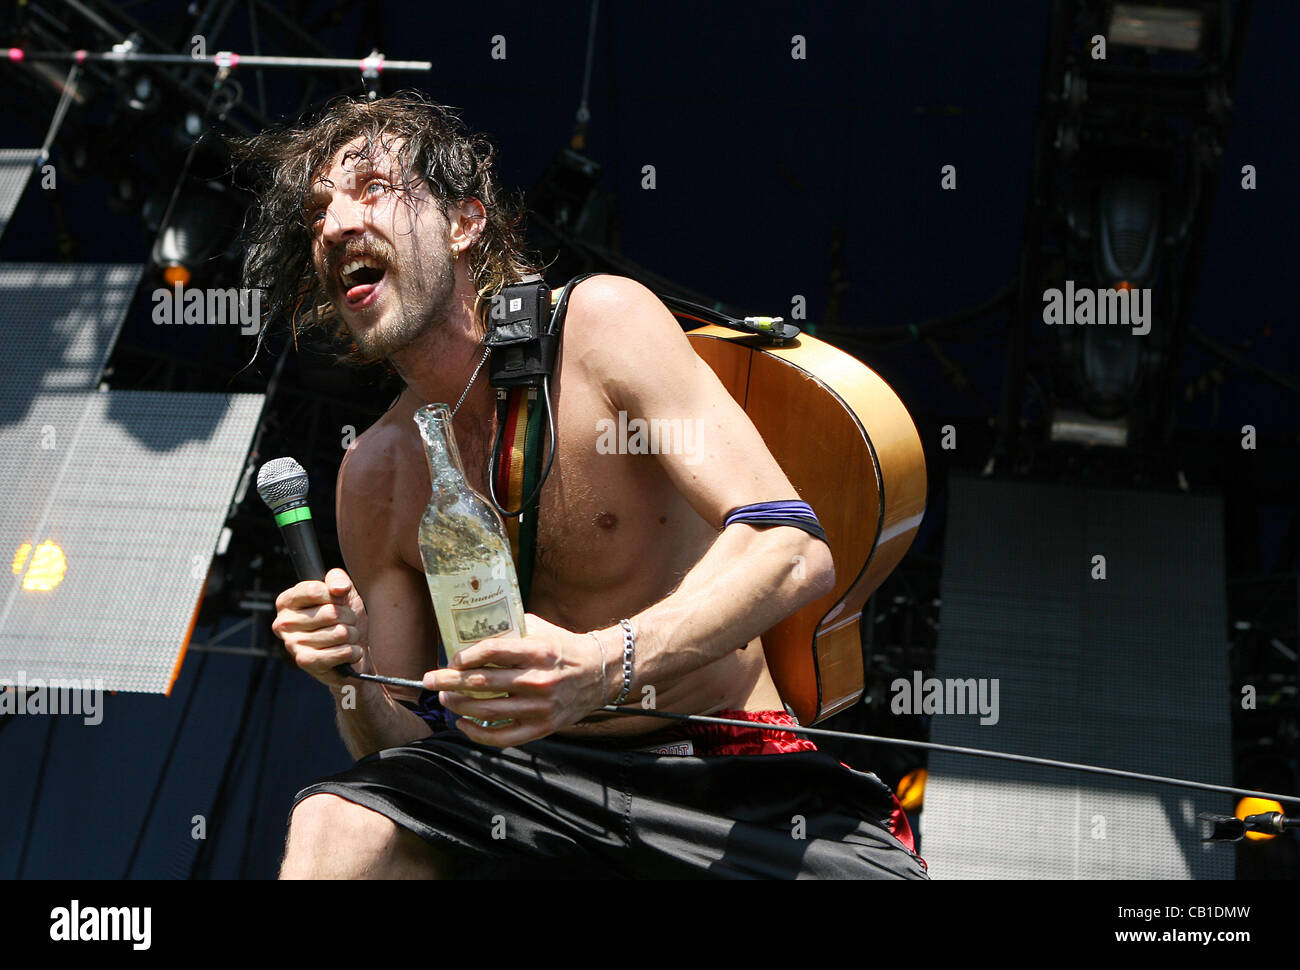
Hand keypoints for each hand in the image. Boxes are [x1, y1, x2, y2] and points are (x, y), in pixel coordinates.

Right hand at [272, 567, 368, 687]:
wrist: (353, 651)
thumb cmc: (343, 619)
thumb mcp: (342, 592)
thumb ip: (337, 580)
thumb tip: (339, 588)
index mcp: (286, 601)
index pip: (316, 590)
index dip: (337, 595)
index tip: (339, 601)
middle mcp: (283, 623)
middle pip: (332, 612)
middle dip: (349, 618)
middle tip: (346, 623)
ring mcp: (293, 644)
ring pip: (340, 633)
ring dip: (352, 636)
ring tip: (345, 639)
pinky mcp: (306, 663)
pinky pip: (342, 651)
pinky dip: (353, 651)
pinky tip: (348, 652)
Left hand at [423, 613, 604, 746]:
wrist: (601, 672)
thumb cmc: (564, 647)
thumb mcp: (540, 629)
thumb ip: (509, 631)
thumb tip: (473, 632)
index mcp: (537, 651)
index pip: (491, 652)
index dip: (464, 657)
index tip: (450, 659)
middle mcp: (537, 680)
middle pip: (481, 683)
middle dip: (448, 682)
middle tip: (429, 680)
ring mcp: (540, 707)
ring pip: (487, 711)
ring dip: (458, 705)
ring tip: (444, 699)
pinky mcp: (542, 727)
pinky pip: (503, 736)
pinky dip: (477, 733)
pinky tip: (463, 723)